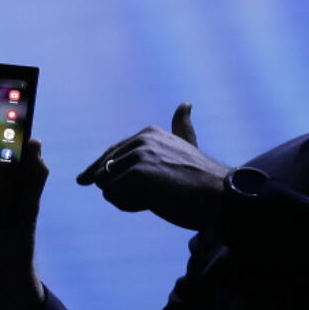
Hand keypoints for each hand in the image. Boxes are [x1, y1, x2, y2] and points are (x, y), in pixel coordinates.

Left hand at [77, 102, 228, 230]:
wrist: (221, 197)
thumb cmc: (202, 180)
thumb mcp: (188, 146)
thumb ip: (181, 127)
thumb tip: (185, 104)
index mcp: (149, 133)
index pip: (110, 154)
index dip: (101, 171)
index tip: (87, 180)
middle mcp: (142, 139)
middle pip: (105, 172)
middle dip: (122, 189)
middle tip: (156, 193)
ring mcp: (141, 155)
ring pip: (106, 185)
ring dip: (125, 199)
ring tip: (156, 197)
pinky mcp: (139, 173)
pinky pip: (113, 196)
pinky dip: (129, 205)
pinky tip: (154, 201)